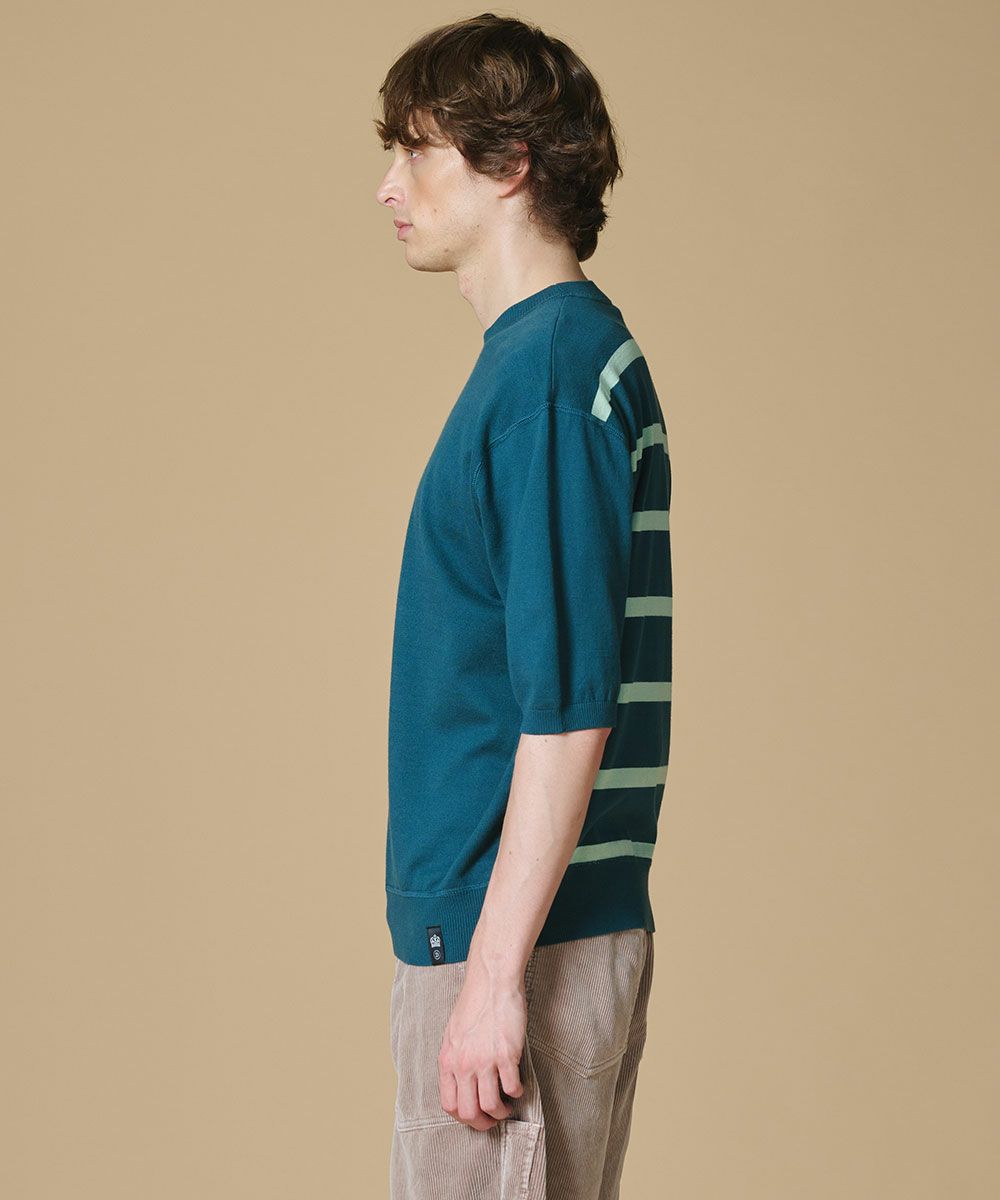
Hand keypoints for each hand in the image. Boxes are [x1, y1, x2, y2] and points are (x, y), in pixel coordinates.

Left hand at [437, 965, 526, 1130]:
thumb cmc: (475, 1003)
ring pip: (491, 1105)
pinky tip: (518, 1086)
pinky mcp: (506, 1055)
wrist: (491, 981)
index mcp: (447, 1059)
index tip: (475, 1116)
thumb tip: (463, 1082)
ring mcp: (484, 1061)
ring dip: (501, 1112)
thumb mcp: (454, 1033)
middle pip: (469, 1112)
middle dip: (483, 1123)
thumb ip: (456, 1058)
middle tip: (493, 1119)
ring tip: (507, 1106)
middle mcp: (463, 1064)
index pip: (449, 1104)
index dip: (463, 1117)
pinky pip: (512, 1087)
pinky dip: (517, 1093)